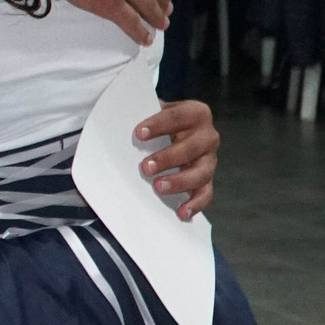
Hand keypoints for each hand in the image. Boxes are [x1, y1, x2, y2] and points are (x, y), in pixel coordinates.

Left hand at [135, 99, 217, 218]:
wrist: (171, 131)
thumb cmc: (158, 122)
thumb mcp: (152, 113)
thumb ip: (141, 116)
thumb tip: (115, 129)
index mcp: (195, 113)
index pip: (178, 117)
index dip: (159, 124)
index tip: (139, 133)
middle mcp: (207, 136)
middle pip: (192, 147)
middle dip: (169, 157)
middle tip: (145, 167)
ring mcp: (209, 159)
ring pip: (202, 172)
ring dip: (180, 181)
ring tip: (158, 187)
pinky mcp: (207, 178)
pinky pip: (206, 193)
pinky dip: (196, 204)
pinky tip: (181, 212)